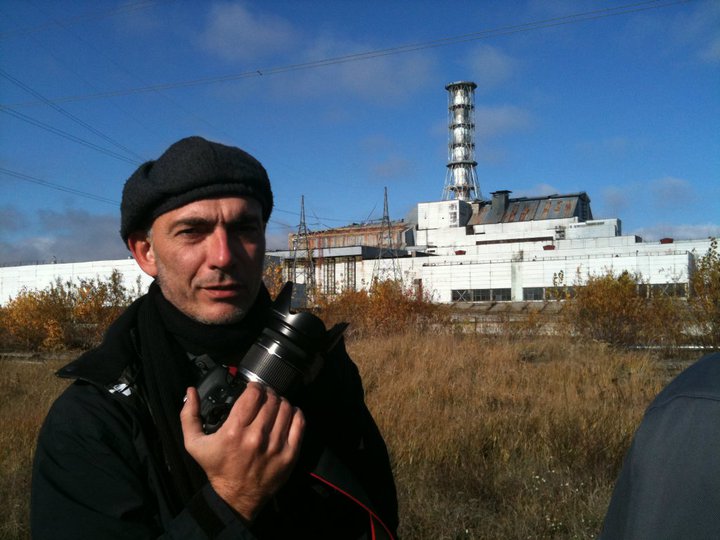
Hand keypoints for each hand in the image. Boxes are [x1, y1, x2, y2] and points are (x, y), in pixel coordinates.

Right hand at [180, 383, 304, 521]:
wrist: (235, 497)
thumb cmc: (217, 468)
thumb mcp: (194, 443)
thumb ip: (189, 416)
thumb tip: (191, 391)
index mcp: (234, 431)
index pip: (254, 394)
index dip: (255, 386)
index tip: (253, 388)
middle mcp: (256, 437)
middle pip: (271, 399)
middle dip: (268, 394)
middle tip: (264, 397)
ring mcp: (275, 446)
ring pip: (286, 408)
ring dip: (281, 402)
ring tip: (275, 405)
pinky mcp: (290, 454)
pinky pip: (299, 423)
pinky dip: (296, 414)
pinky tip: (289, 414)